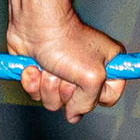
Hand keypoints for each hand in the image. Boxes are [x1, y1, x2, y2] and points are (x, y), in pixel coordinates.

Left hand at [7, 13, 126, 121]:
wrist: (34, 23)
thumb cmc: (65, 42)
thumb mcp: (91, 77)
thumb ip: (88, 102)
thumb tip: (74, 116)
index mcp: (107, 68)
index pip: (107, 99)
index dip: (95, 97)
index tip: (86, 82)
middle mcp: (84, 73)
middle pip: (77, 103)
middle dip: (65, 89)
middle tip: (65, 69)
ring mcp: (61, 75)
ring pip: (54, 102)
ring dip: (47, 84)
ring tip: (48, 65)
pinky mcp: (40, 75)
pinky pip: (36, 94)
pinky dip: (32, 81)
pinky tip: (33, 67)